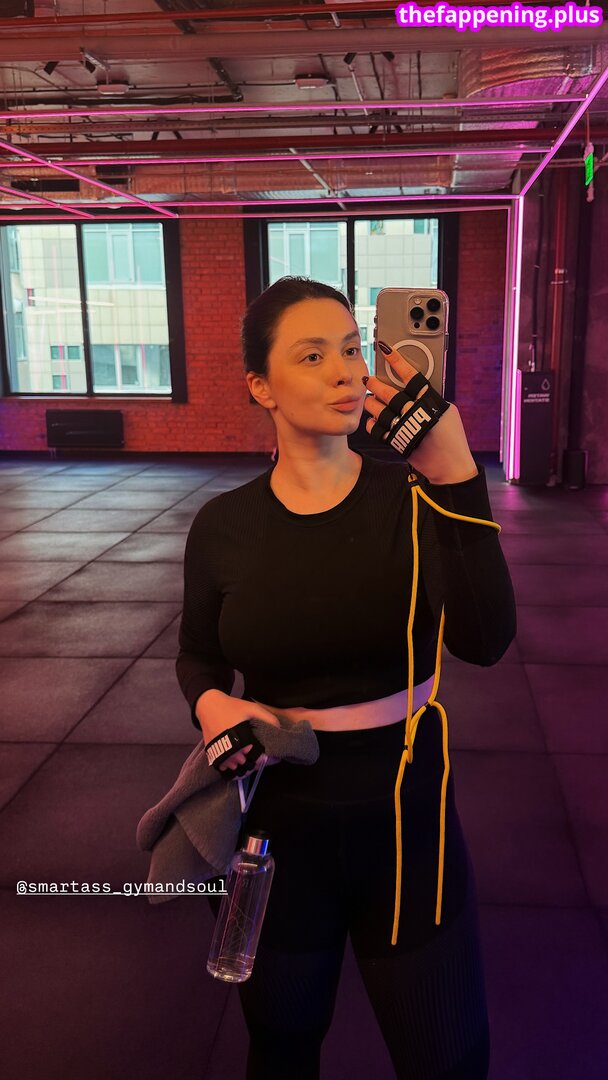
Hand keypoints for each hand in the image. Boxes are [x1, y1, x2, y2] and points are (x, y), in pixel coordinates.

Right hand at [196, 691, 280, 777]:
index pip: (255, 758)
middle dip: (251, 761)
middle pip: (244, 764)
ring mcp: (219, 752)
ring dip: (240, 764)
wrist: (208, 705)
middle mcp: (229, 749)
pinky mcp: (211, 753)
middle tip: (255, 755)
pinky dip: (228, 765)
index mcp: (241, 740)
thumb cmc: (232, 707)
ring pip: (233, 767)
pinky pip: (222, 766)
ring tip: (245, 756)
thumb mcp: (253, 708)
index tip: (264, 755)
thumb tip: (279, 730)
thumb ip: (268, 718)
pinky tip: (234, 758)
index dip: (261, 759)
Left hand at [362, 344, 477, 484]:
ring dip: (371, 403)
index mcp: (431, 402)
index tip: (386, 349)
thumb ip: (430, 399)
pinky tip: (372, 419)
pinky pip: (377, 430)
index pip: (412, 376)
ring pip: (380, 410)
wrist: (450, 467)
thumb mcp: (447, 412)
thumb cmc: (451, 437)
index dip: (398, 361)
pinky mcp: (398, 443)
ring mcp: (406, 429)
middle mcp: (416, 414)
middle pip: (390, 393)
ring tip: (369, 399)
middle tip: (369, 379)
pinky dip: (372, 423)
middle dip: (376, 384)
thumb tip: (412, 388)